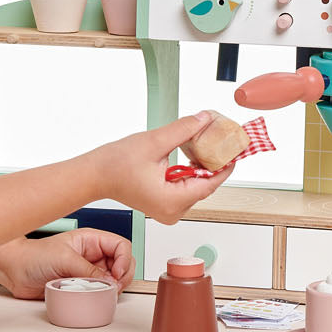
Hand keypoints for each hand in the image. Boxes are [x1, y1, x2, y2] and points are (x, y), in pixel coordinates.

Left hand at [0, 230, 133, 299]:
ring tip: (103, 292)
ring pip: (113, 280)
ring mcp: (88, 272)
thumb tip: (109, 283)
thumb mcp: (64, 259)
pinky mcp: (81, 286)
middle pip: (122, 264)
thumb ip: (89, 271)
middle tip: (114, 287)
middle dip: (123, 276)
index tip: (116, 274)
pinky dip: (101, 296)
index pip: (121, 246)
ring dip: (113, 288)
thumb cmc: (33, 256)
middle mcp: (92, 255)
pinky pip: (99, 292)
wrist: (14, 270)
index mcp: (91, 240)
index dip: (124, 260)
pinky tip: (94, 297)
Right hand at [92, 112, 234, 225]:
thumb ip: (184, 130)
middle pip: (205, 184)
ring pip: (197, 185)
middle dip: (214, 160)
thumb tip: (205, 119)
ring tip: (204, 142)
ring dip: (201, 164)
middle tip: (221, 137)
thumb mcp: (154, 142)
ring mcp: (169, 210)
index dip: (226, 164)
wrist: (95, 175)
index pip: (211, 183)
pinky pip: (186, 187)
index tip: (236, 148)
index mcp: (173, 201)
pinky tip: (189, 153)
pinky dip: (190, 170)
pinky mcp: (165, 204)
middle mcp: (173, 211)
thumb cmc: (115, 165)